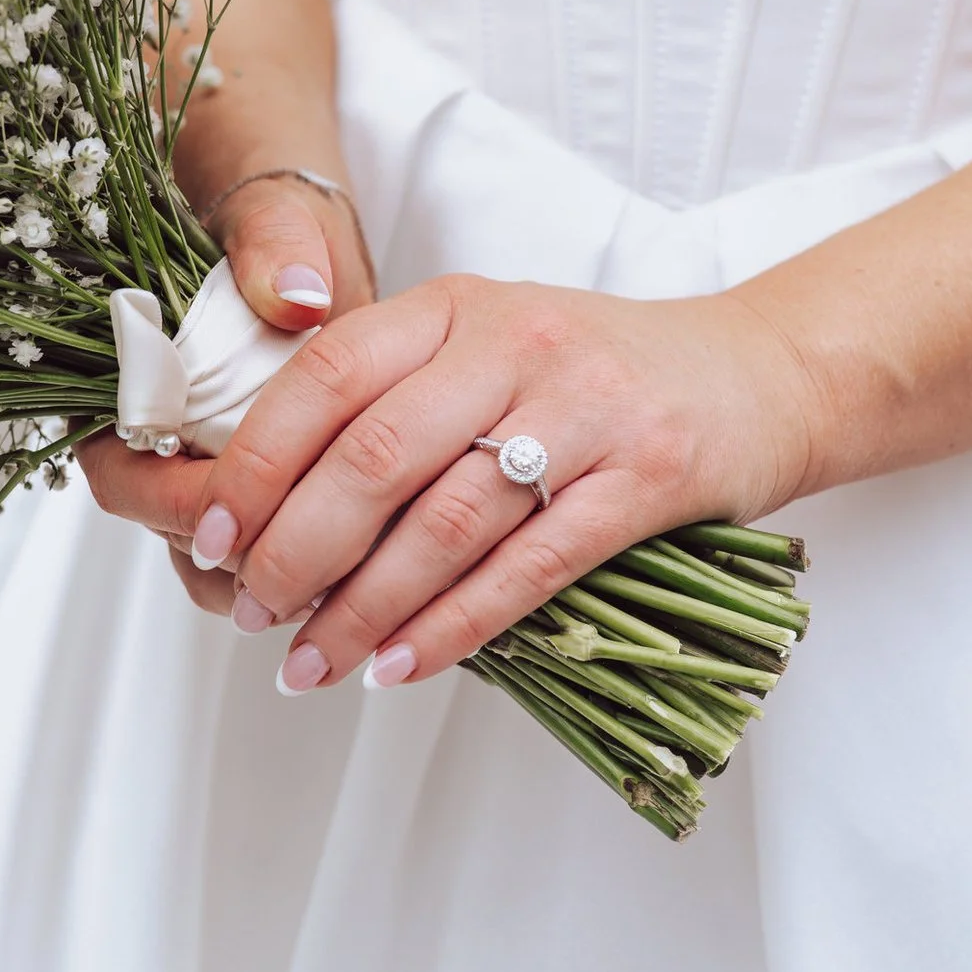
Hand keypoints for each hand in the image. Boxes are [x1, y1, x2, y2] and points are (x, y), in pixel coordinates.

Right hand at [76, 170, 375, 610]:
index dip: (186, 501)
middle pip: (180, 541)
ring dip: (288, 580)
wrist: (313, 257)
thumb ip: (273, 247)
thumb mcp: (276, 226)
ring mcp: (209, 483)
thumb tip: (298, 293)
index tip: (259, 500)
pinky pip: (275, 564)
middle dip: (252, 558)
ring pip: (226, 571)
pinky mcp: (266, 502)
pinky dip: (320, 574)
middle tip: (332, 557)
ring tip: (365, 568)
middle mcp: (159, 449)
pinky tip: (379, 561)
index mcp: (128, 386)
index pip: (128, 477)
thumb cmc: (280, 239)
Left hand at [197, 275, 819, 691]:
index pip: (327, 373)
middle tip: (254, 617)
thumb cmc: (599, 372)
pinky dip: (454, 627)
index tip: (210, 536)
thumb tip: (266, 502)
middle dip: (296, 551)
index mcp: (455, 305)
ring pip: (445, 522)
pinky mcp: (646, 477)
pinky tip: (400, 666)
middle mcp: (513, 343)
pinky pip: (530, 567)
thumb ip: (396, 394)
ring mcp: (585, 408)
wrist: (760, 373)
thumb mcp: (491, 343)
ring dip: (364, 608)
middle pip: (373, 456)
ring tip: (312, 665)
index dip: (257, 461)